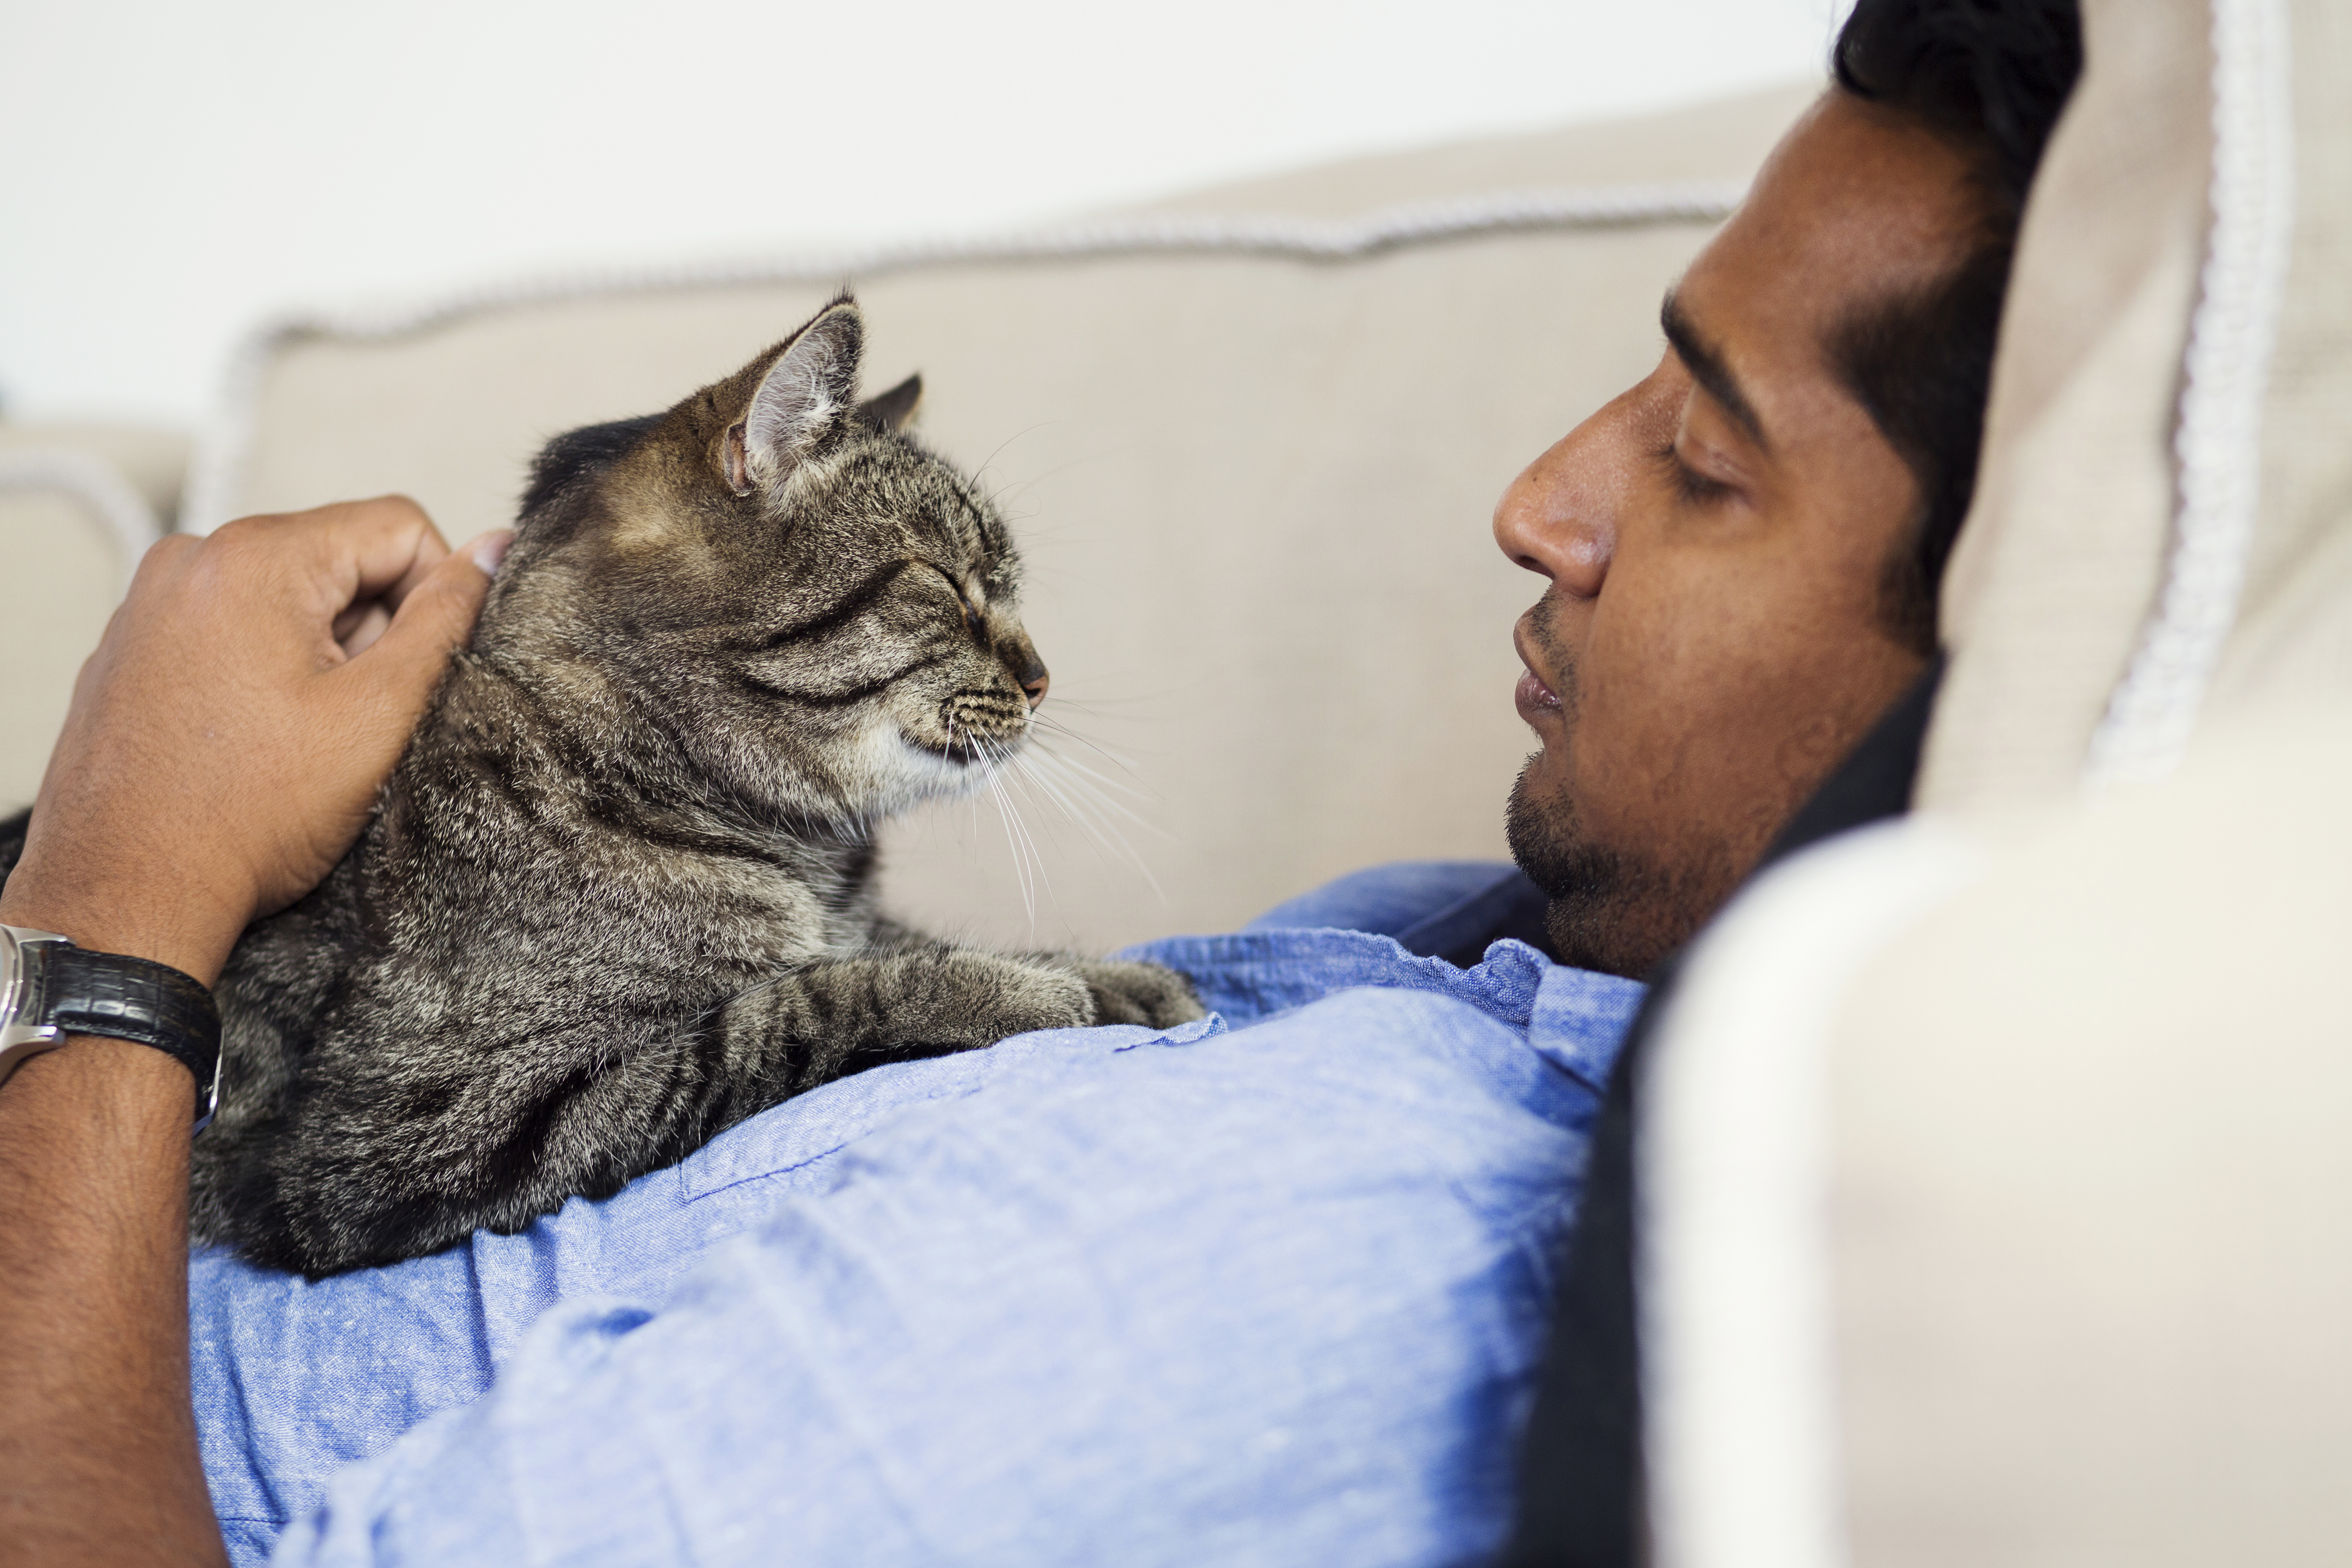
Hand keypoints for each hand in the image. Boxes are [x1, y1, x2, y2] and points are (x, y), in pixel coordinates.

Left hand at [0, 497, 505, 984]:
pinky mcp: (133, 643)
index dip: (435, 599)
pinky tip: (254, 738)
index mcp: (255, 557)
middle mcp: (190, 559)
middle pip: (340, 559)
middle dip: (369, 633)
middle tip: (351, 719)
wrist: (126, 893)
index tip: (413, 676)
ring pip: (289, 596)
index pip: (400, 526)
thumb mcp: (378, 715)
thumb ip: (447, 620)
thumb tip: (496, 546)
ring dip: (320, 655)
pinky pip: (232, 626)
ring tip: (298, 736)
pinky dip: (263, 670)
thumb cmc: (244, 817)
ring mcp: (151, 600)